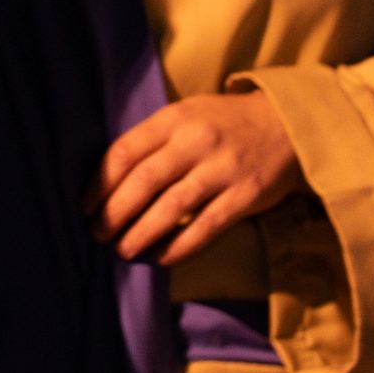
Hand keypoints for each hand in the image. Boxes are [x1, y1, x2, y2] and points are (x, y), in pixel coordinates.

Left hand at [84, 92, 301, 265]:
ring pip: (171, 207)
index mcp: (174, 119)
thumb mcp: (186, 115)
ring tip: (122, 250)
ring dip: (141, 233)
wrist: (289, 124)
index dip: (99, 184)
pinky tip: (161, 257)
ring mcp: (223, 169)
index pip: (124, 152)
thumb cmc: (224, 123)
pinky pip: (206, 226)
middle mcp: (196, 141)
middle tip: (97, 234)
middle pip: (143, 182)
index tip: (84, 207)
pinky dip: (180, 246)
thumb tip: (109, 179)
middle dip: (114, 213)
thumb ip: (154, 140)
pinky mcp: (246, 196)